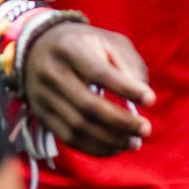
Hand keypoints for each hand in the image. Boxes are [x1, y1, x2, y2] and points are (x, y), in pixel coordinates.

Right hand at [20, 22, 154, 155]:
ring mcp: (43, 97)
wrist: (38, 47)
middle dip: (121, 122)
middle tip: (146, 129)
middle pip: (88, 105)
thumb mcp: (107, 40)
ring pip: (78, 127)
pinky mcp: (42, 115)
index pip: (99, 73)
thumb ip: (127, 63)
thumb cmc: (83, 44)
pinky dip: (95, 147)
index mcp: (69, 48)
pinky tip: (115, 147)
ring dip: (111, 139)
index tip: (151, 99)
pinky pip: (69, 139)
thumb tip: (142, 95)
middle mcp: (51, 73)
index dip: (126, 89)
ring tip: (135, 142)